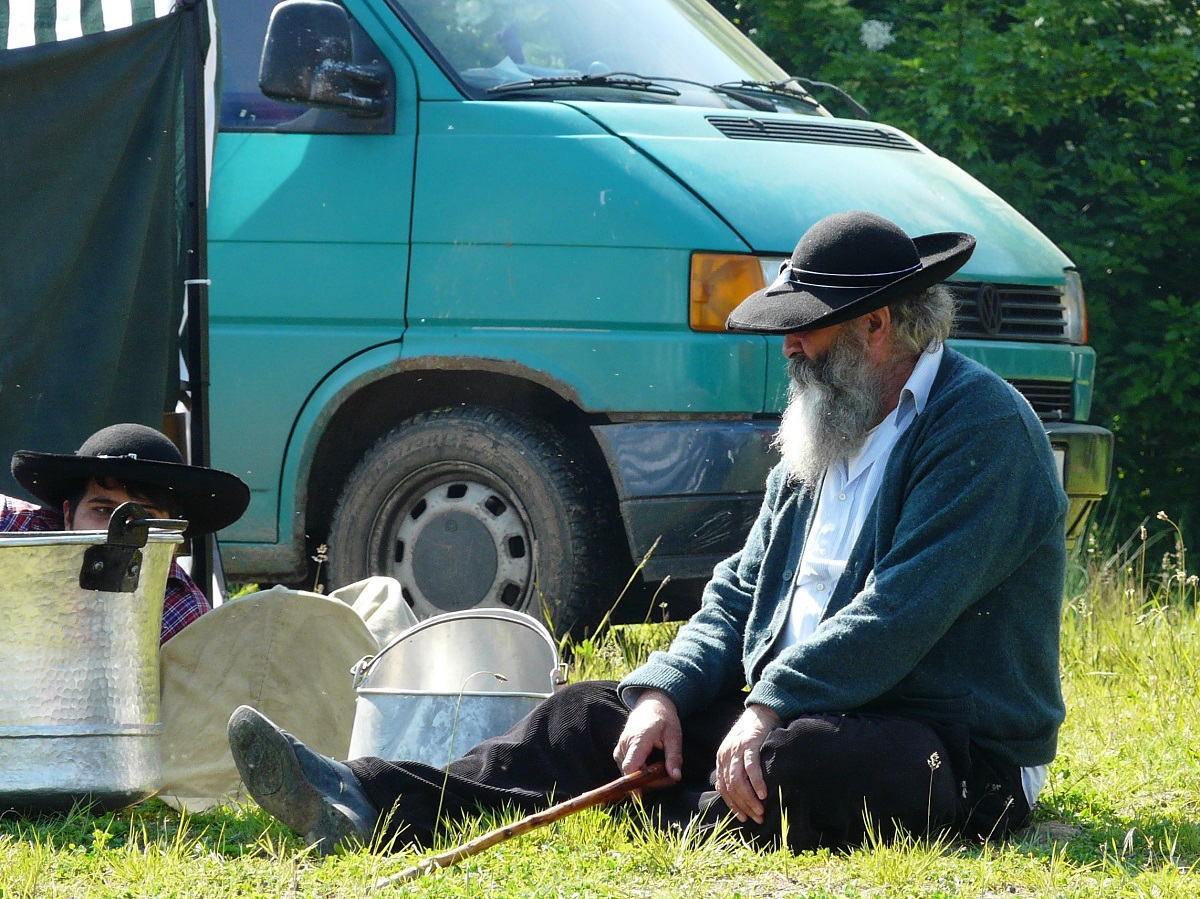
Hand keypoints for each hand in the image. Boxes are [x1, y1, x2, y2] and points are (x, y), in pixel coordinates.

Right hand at [613, 689, 682, 782]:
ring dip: (646, 778)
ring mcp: (620, 749)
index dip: (634, 783)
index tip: (640, 798)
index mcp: (639, 739)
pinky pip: (627, 769)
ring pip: (629, 773)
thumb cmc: (664, 719)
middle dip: (650, 782)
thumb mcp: (674, 736)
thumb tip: (676, 777)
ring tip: (664, 771)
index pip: (631, 766)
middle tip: (670, 779)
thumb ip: (674, 757)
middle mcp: (625, 745)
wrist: (650, 705)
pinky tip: (654, 769)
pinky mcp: (619, 752)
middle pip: (631, 773)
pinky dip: (640, 773)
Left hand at [714, 704, 779, 823]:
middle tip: (757, 818)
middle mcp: (726, 755)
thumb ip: (736, 768)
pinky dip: (756, 782)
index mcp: (722, 759)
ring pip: (739, 781)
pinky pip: (751, 767)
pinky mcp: (749, 744)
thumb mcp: (739, 751)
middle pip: (731, 787)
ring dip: (749, 799)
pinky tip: (763, 794)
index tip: (743, 818)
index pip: (723, 788)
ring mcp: (736, 749)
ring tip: (761, 811)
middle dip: (743, 806)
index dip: (733, 805)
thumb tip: (739, 792)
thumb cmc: (753, 734)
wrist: (761, 711)